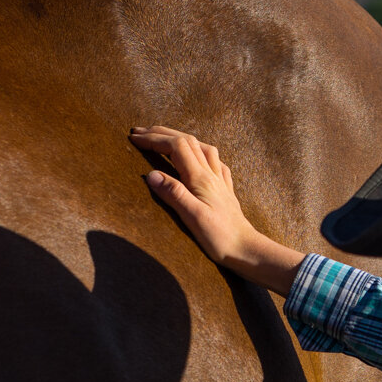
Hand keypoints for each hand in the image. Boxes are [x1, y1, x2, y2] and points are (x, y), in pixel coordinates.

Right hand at [130, 126, 303, 294]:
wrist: (246, 249)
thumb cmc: (220, 238)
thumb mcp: (193, 218)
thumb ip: (173, 193)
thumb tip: (151, 174)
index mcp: (200, 179)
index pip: (175, 147)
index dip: (154, 139)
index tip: (134, 138)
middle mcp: (211, 174)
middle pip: (186, 141)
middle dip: (161, 133)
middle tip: (140, 132)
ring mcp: (220, 180)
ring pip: (201, 146)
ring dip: (180, 138)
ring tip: (164, 138)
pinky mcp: (225, 189)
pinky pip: (213, 160)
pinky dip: (200, 151)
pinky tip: (198, 156)